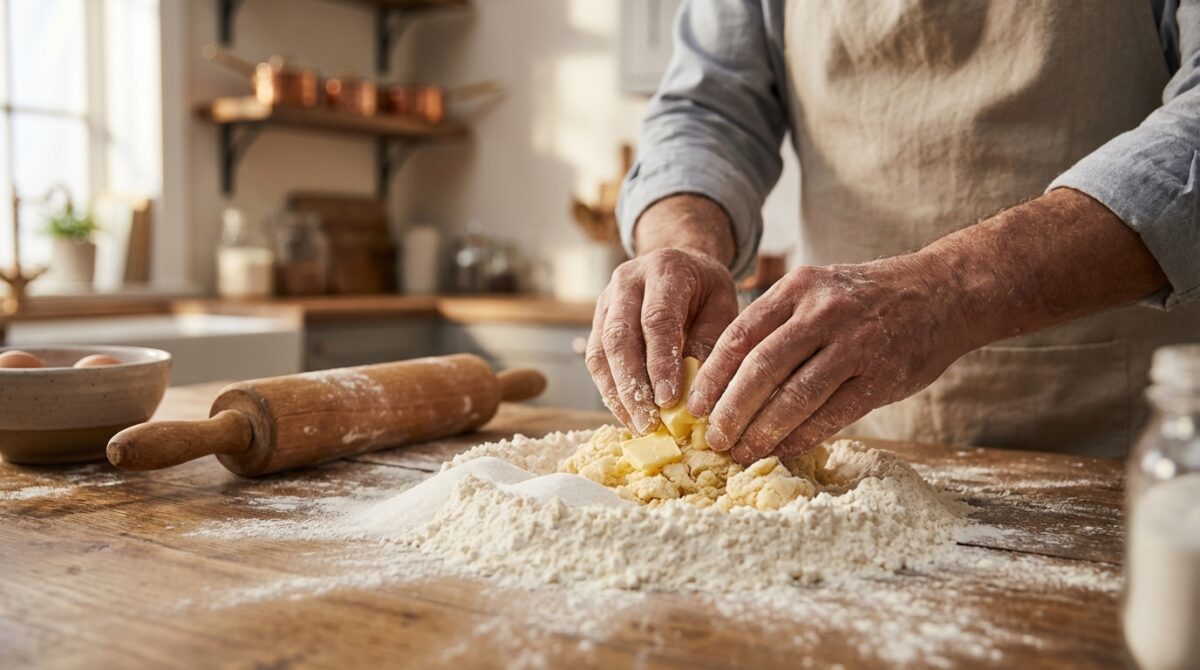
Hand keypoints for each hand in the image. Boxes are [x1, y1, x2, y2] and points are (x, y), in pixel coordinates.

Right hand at [586, 247, 738, 433]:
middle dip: (633, 385)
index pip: (657, 319)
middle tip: (648, 423)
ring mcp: (606, 300)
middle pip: (620, 336)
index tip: (669, 400)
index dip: (661, 362)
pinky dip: (609, 389)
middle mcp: (627, 281)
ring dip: (617, 393)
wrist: (678, 263)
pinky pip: (595, 359)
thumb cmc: (705, 289)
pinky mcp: (596, 321)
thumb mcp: (722, 306)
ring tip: (637, 425)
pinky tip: (627, 414)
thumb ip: (709, 341)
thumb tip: (696, 393)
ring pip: (601, 350)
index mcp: (664, 269)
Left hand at [687, 256, 975, 463]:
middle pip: (761, 367)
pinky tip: (780, 451)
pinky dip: (800, 437)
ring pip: (795, 396)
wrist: (942, 292)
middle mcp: (824, 312)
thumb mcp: (817, 290)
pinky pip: (831, 415)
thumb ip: (777, 323)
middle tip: (712, 438)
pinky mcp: (881, 377)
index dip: (712, 376)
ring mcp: (855, 344)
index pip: (741, 335)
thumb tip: (724, 377)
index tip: (692, 406)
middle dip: (731, 409)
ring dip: (762, 431)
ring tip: (740, 452)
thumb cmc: (866, 299)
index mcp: (799, 288)